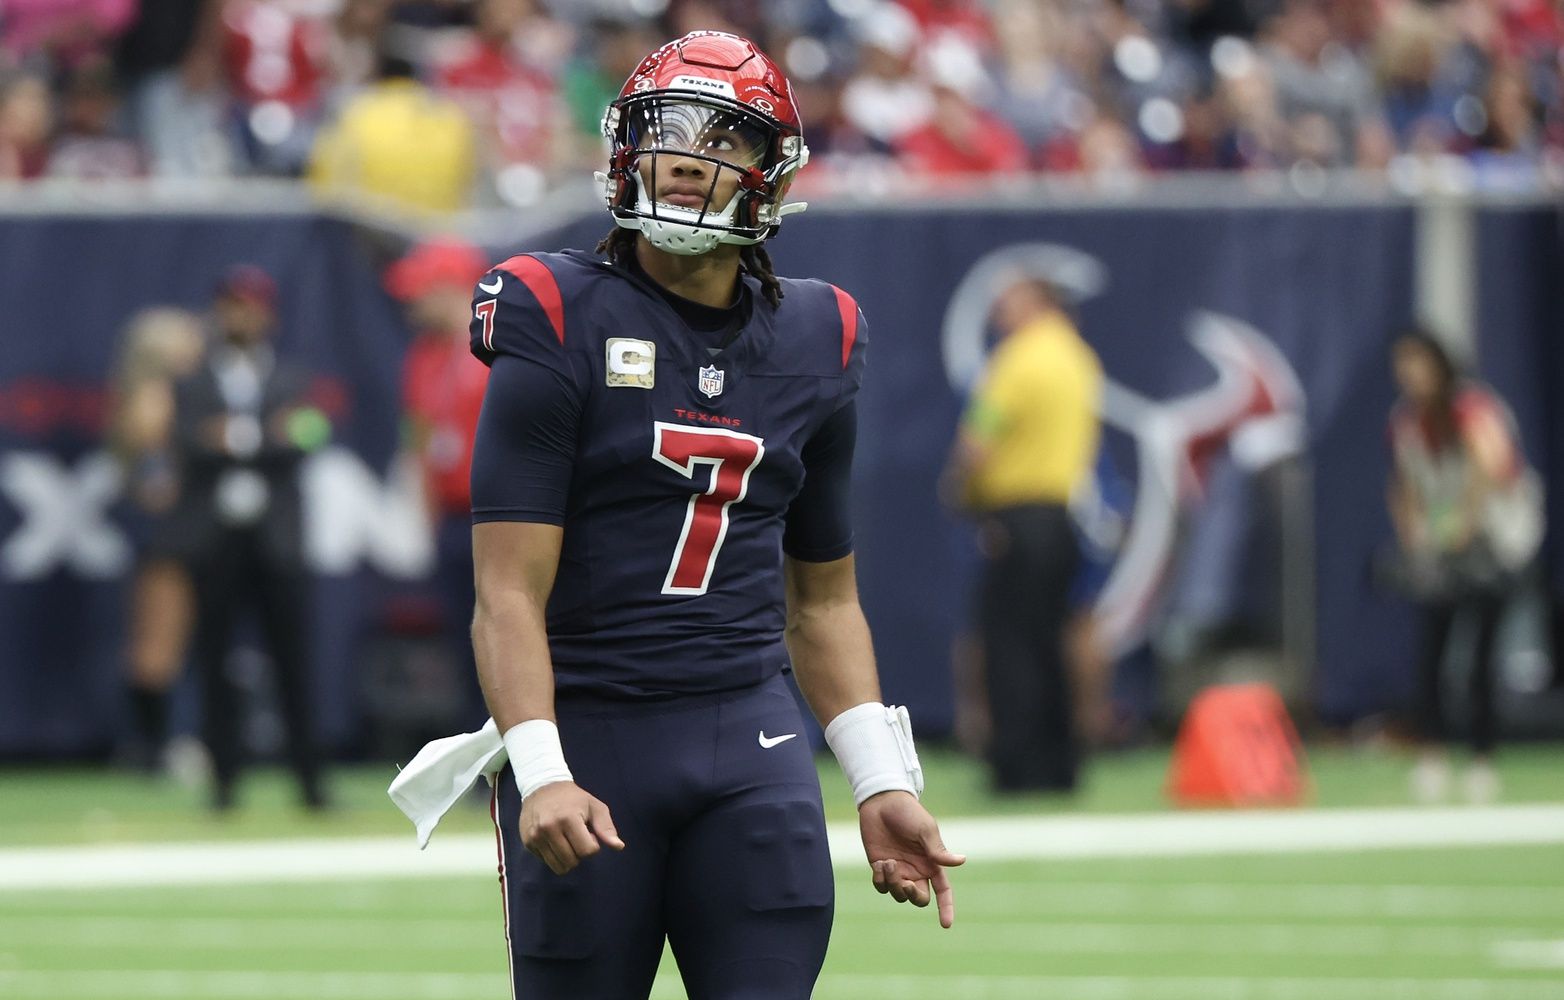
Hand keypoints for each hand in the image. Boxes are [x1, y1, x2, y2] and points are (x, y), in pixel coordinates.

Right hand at [519, 781, 624, 874]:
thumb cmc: (573, 798)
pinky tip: (554, 840)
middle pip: (572, 861)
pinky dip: (554, 856)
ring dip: (567, 858)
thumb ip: (606, 828)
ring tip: (567, 841)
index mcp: (568, 818)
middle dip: (579, 853)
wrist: (542, 787)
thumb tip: (619, 847)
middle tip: (577, 837)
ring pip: (558, 867)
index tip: (590, 834)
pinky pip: (546, 862)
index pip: (587, 851)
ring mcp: (536, 836)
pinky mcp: (527, 842)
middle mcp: (549, 828)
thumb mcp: (594, 806)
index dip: (593, 846)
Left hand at [858, 790, 965, 927]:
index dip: (946, 908)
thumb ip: (938, 850)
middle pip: (919, 899)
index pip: (943, 891)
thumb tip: (961, 862)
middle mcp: (916, 870)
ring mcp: (898, 870)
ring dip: (893, 883)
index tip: (946, 925)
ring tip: (888, 862)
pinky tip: (880, 863)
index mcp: (931, 863)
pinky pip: (881, 886)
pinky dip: (880, 880)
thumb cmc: (908, 812)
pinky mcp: (880, 867)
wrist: (882, 801)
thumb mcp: (925, 830)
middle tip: (903, 883)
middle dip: (912, 896)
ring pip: (898, 894)